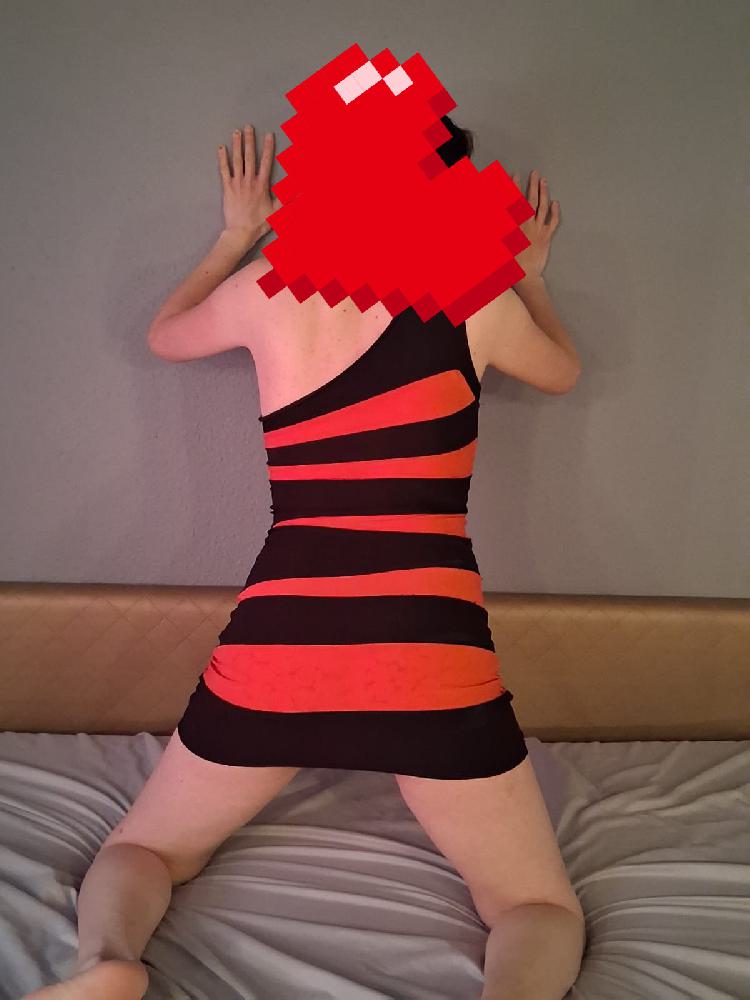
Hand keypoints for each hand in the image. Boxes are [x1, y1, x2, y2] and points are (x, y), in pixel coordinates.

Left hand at [218, 124, 281, 242]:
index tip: (269, 135)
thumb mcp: (277, 211)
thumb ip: (289, 199)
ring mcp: (237, 183)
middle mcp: (249, 181)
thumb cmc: (259, 223)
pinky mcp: (227, 188)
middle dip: (250, 140)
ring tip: (236, 132)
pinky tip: (221, 148)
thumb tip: (302, 192)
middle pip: (250, 156)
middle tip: (248, 127)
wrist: (241, 232)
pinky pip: (224, 170)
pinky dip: (222, 158)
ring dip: (237, 145)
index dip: (268, 148)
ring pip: (237, 160)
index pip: (266, 162)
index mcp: (261, 185)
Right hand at [510, 168, 559, 279]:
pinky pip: (553, 222)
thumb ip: (499, 229)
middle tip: (534, 173)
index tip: (514, 176)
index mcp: (515, 225)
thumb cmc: (510, 263)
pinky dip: (555, 212)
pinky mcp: (547, 237)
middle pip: (530, 201)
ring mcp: (539, 230)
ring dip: (543, 193)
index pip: (514, 201)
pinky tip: (555, 203)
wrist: (526, 276)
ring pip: (542, 207)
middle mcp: (527, 224)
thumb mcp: (500, 244)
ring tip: (544, 181)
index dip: (514, 187)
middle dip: (532, 185)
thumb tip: (498, 214)